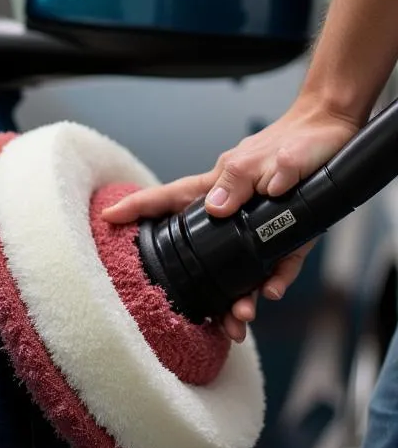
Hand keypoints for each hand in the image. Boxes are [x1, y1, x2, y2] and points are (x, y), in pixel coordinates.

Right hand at [102, 96, 360, 341]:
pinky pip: (280, 262)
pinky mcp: (293, 231)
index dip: (137, 207)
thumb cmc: (298, 139)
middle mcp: (235, 208)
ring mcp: (263, 222)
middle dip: (200, 286)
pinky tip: (271, 291)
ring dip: (239, 295)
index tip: (108, 218)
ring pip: (243, 267)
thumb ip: (237, 182)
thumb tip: (213, 209)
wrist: (340, 129)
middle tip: (200, 312)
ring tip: (240, 318)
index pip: (170, 198)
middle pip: (207, 250)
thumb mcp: (261, 158)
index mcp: (219, 186)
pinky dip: (275, 278)